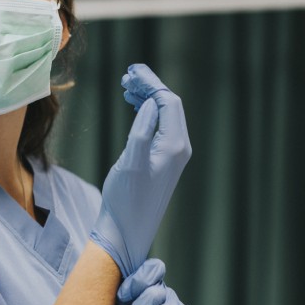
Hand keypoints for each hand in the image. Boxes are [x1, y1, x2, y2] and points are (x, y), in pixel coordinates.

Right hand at [91, 64, 191, 276]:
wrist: (126, 232)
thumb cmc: (125, 200)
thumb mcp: (130, 163)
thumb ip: (142, 131)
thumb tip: (150, 104)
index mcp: (174, 146)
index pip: (168, 102)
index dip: (151, 83)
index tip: (130, 72)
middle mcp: (179, 149)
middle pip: (169, 105)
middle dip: (150, 87)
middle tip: (126, 76)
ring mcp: (173, 156)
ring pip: (165, 116)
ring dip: (147, 98)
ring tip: (126, 88)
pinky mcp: (163, 162)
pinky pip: (159, 128)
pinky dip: (147, 113)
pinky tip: (133, 108)